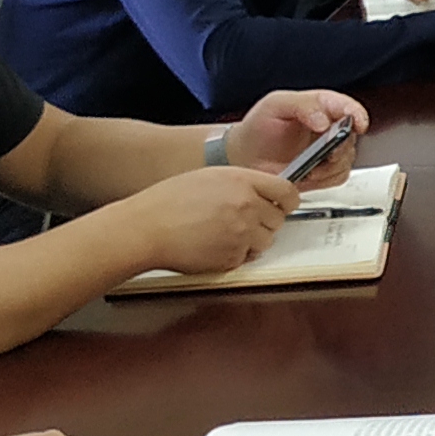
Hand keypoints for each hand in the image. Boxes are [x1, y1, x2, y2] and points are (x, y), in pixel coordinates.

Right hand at [128, 167, 299, 276]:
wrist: (146, 228)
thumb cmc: (168, 201)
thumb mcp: (210, 177)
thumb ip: (241, 183)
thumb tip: (264, 192)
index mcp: (242, 181)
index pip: (287, 192)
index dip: (288, 200)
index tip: (284, 204)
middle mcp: (247, 206)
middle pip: (279, 219)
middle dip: (265, 221)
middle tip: (241, 220)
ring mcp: (241, 234)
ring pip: (266, 241)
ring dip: (252, 239)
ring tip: (223, 232)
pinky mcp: (232, 257)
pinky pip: (247, 258)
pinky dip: (235, 254)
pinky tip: (213, 244)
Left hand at [232, 90, 367, 184]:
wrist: (245, 157)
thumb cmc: (258, 128)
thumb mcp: (275, 105)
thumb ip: (303, 105)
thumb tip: (325, 120)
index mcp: (320, 105)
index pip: (348, 107)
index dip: (356, 115)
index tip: (357, 124)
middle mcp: (329, 127)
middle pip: (351, 136)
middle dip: (340, 146)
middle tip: (324, 152)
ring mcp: (329, 150)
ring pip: (347, 158)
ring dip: (330, 165)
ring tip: (308, 166)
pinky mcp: (326, 171)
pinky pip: (339, 176)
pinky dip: (326, 178)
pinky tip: (309, 174)